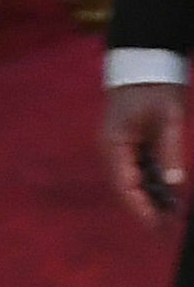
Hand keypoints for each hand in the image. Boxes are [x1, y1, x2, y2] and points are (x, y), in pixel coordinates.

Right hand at [103, 80, 186, 225]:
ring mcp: (118, 145)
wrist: (145, 60)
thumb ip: (169, 151)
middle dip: (147, 206)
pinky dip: (151, 180)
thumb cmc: (155, 86)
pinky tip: (167, 190)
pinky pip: (137, 167)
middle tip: (170, 224)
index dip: (141, 208)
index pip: (125, 186)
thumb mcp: (168, 119)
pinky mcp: (127, 141)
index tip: (157, 226)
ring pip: (132, 179)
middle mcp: (111, 149)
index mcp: (115, 145)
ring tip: (172, 211)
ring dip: (150, 195)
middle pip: (127, 186)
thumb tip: (173, 183)